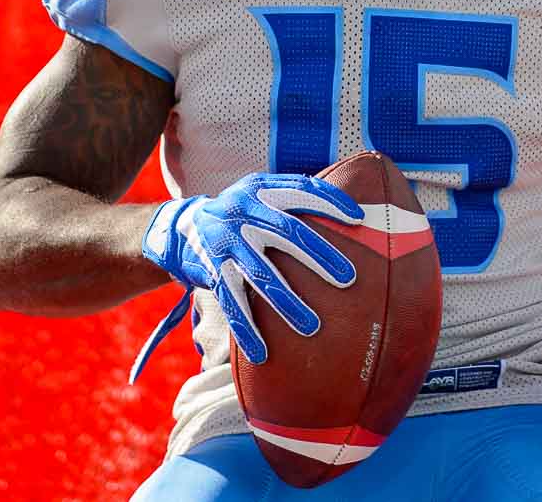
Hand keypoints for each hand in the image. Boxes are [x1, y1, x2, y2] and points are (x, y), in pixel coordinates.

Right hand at [139, 172, 363, 369]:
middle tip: (348, 279)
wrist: (183, 226)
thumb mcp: (260, 191)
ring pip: (261, 274)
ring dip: (288, 302)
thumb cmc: (240, 210)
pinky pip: (232, 303)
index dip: (330, 202)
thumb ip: (293, 195)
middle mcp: (244, 212)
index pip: (302, 190)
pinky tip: (262, 352)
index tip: (358, 218)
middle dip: (319, 256)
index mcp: (261, 190)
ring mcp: (228, 243)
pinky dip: (246, 329)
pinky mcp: (213, 271)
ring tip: (313, 326)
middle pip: (288, 232)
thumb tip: (349, 210)